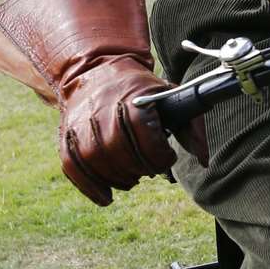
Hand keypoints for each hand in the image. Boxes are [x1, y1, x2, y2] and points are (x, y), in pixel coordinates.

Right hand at [0, 0, 206, 206]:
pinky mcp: (66, 135)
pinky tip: (106, 198)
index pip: (141, 129)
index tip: (168, 159)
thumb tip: (203, 161)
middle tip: (150, 170)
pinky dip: (89, 186)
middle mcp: (101, 108)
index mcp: (131, 97)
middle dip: (139, 166)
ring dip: (117, 177)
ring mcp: (80, 122)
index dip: (157, 152)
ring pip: (94, 158)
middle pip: (117, 147)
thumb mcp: (170, 96)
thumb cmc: (142, 90)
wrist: (97, 70)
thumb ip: (190, 126)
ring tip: (133, 180)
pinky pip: (73, 166)